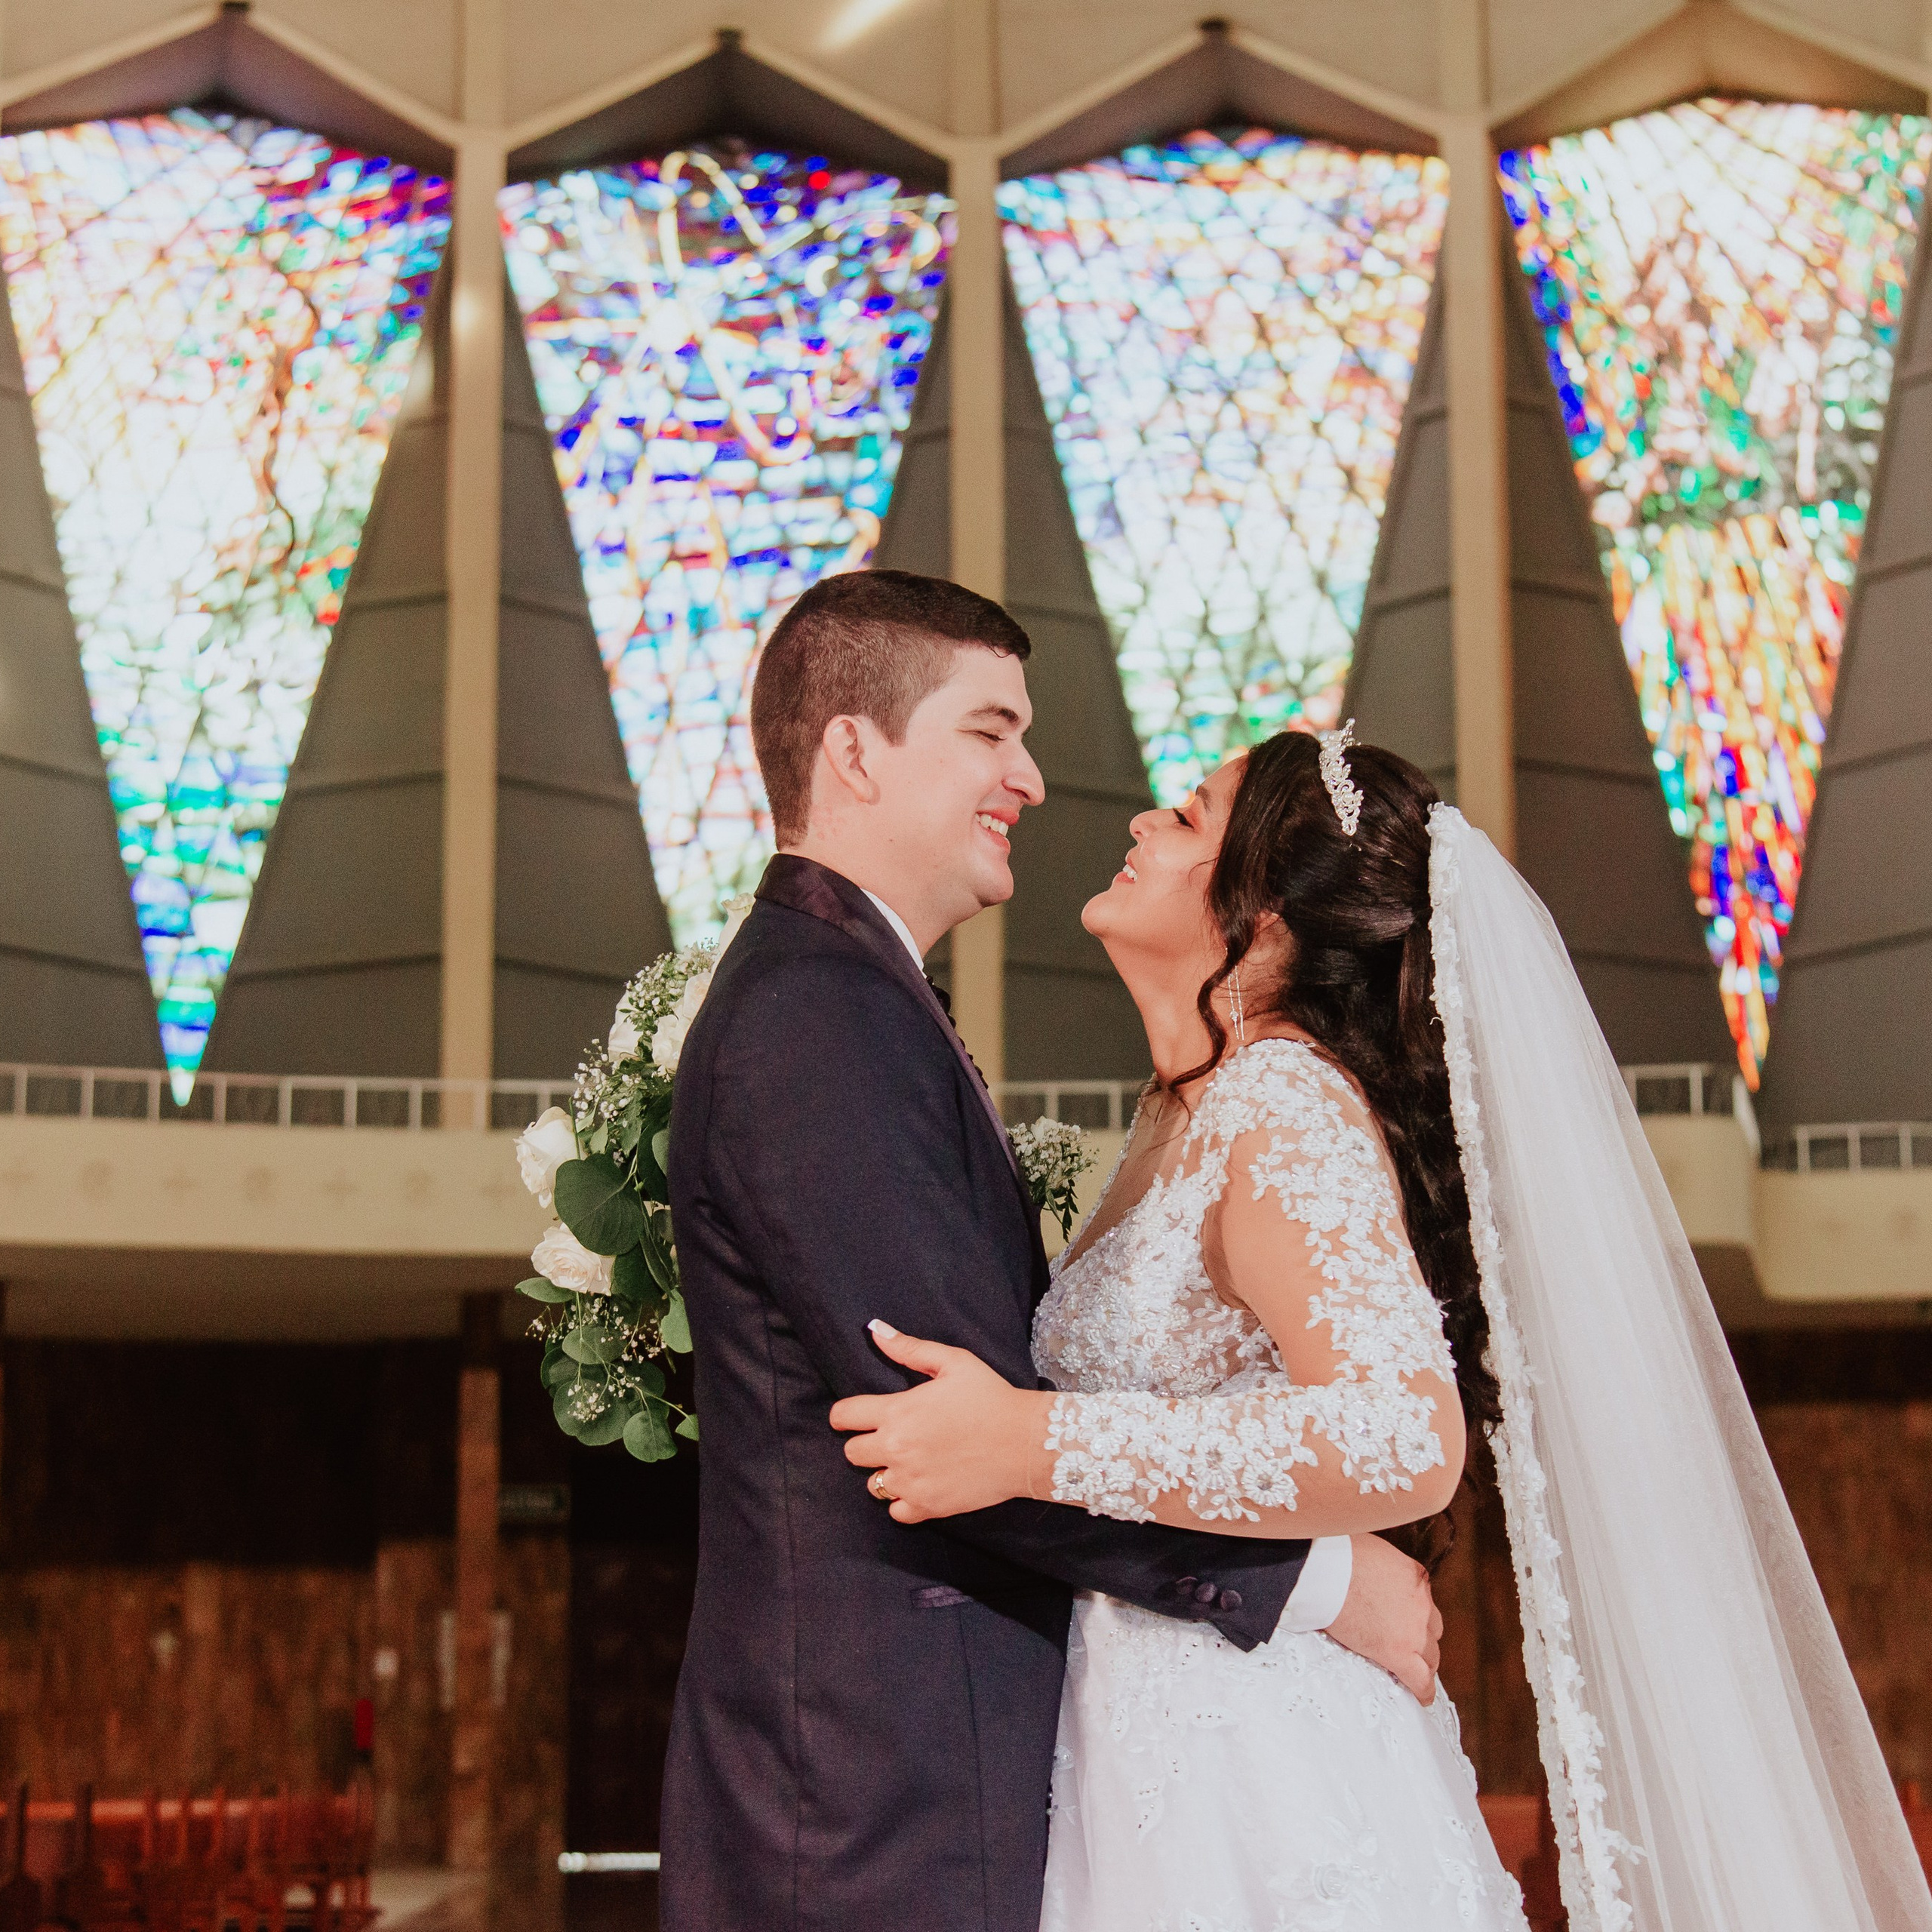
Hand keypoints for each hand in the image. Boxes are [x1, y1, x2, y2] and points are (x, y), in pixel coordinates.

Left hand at [829, 1322, 1052, 1522]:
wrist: (1026, 1442)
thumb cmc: (991, 1396)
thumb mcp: (953, 1362)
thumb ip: (909, 1348)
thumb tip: (874, 1330)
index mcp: (898, 1411)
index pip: (844, 1416)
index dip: (845, 1415)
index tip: (854, 1417)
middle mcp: (897, 1449)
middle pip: (852, 1453)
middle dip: (866, 1443)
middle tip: (891, 1437)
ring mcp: (911, 1481)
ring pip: (872, 1484)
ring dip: (885, 1473)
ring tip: (909, 1461)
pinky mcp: (928, 1506)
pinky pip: (896, 1512)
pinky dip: (903, 1501)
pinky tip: (920, 1485)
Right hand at [1322, 1533, 1441, 1705]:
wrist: (1328, 1571)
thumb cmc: (1339, 1556)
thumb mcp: (1374, 1553)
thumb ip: (1384, 1569)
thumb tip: (1372, 1574)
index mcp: (1416, 1577)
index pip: (1424, 1603)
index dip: (1414, 1616)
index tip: (1404, 1623)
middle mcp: (1422, 1603)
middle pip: (1432, 1630)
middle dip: (1422, 1640)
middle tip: (1407, 1648)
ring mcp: (1414, 1629)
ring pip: (1431, 1656)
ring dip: (1423, 1663)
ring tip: (1413, 1672)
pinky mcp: (1399, 1652)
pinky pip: (1421, 1679)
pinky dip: (1424, 1690)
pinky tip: (1423, 1698)